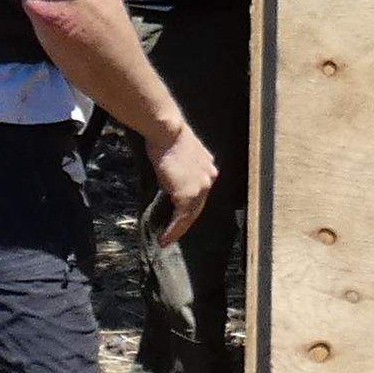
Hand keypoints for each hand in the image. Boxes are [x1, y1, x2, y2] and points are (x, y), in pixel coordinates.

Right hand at [144, 119, 220, 247]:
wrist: (167, 132)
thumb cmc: (166, 137)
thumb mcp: (178, 155)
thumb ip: (180, 170)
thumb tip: (170, 183)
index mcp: (208, 168)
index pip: (198, 191)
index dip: (188, 205)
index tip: (178, 216)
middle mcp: (208, 178)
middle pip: (197, 206)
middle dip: (185, 222)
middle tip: (172, 235)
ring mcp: (200, 188)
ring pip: (191, 215)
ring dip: (178, 230)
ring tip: (166, 240)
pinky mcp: (189, 195)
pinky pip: (182, 218)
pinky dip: (173, 229)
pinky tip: (164, 238)